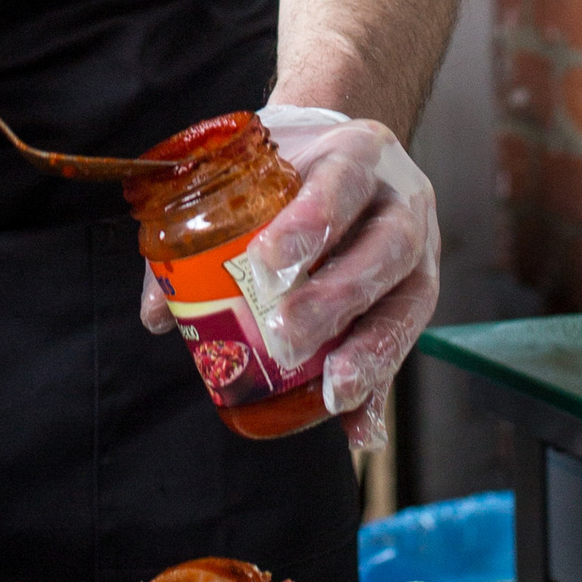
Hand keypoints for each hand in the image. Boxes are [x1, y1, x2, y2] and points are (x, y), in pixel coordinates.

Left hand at [138, 102, 439, 450]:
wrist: (348, 152)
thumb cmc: (295, 166)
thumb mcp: (252, 169)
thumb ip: (201, 230)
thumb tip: (160, 313)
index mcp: (358, 154)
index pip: (342, 180)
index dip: (311, 220)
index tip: (268, 260)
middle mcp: (401, 201)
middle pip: (386, 247)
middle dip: (337, 296)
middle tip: (286, 335)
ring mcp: (420, 251)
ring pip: (409, 300)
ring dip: (369, 350)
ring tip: (333, 390)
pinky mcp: (417, 296)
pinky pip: (404, 347)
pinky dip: (381, 392)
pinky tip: (358, 428)